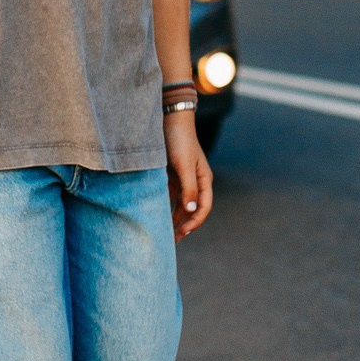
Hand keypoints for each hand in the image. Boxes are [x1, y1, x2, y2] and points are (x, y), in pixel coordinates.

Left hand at [164, 112, 212, 238]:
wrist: (168, 119)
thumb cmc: (179, 141)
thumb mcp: (184, 165)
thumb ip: (189, 188)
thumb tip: (191, 211)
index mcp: (204, 180)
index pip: (203, 207)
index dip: (194, 222)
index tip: (183, 233)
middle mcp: (195, 182)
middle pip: (191, 210)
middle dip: (183, 225)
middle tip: (171, 241)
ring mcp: (182, 179)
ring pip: (179, 205)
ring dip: (173, 219)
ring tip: (163, 233)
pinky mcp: (170, 176)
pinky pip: (168, 197)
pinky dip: (164, 207)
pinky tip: (155, 216)